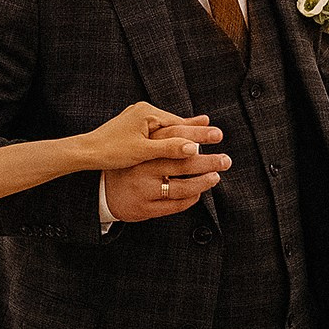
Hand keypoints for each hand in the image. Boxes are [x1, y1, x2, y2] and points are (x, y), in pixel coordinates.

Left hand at [83, 102, 226, 172]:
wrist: (86, 152)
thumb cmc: (111, 152)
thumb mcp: (142, 152)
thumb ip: (168, 148)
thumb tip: (194, 147)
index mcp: (147, 113)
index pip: (179, 123)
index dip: (199, 132)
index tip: (218, 135)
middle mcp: (143, 111)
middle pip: (175, 122)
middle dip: (196, 129)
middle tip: (218, 133)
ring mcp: (138, 117)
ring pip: (167, 127)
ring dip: (184, 132)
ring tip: (205, 129)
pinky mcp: (133, 126)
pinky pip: (157, 130)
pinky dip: (170, 135)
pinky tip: (179, 137)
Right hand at [102, 140, 231, 220]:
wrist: (102, 190)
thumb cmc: (131, 163)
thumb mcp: (147, 143)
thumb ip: (176, 131)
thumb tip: (204, 120)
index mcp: (143, 149)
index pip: (176, 139)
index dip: (199, 136)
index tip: (218, 135)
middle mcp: (142, 169)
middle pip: (182, 164)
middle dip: (208, 162)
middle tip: (226, 160)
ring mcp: (144, 190)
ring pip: (181, 188)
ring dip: (203, 182)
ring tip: (216, 176)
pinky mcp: (145, 208)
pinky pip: (174, 205)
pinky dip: (191, 198)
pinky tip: (199, 192)